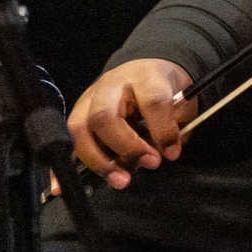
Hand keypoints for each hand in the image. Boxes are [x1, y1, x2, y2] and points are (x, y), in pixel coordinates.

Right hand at [68, 58, 194, 187]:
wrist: (146, 69)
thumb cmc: (167, 89)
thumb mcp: (183, 103)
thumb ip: (176, 128)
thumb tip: (165, 154)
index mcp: (145, 77)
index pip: (152, 101)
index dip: (163, 130)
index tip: (172, 153)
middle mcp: (112, 84)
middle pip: (103, 116)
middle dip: (125, 147)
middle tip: (149, 164)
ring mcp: (89, 97)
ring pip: (80, 128)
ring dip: (98, 160)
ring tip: (120, 180)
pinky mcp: (78, 112)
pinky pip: (68, 140)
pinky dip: (73, 163)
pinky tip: (74, 182)